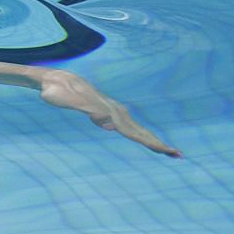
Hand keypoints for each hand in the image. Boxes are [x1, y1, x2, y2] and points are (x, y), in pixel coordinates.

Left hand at [37, 68, 181, 157]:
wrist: (57, 79)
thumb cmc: (55, 91)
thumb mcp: (64, 100)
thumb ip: (84, 108)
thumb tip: (108, 123)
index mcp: (107, 112)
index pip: (133, 132)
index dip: (149, 142)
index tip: (165, 150)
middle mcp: (113, 111)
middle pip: (139, 131)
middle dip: (158, 143)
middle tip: (178, 155)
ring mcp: (113, 110)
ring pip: (136, 128)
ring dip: (152, 140)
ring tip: (169, 151)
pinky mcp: (109, 111)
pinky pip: (129, 125)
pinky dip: (140, 134)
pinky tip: (146, 139)